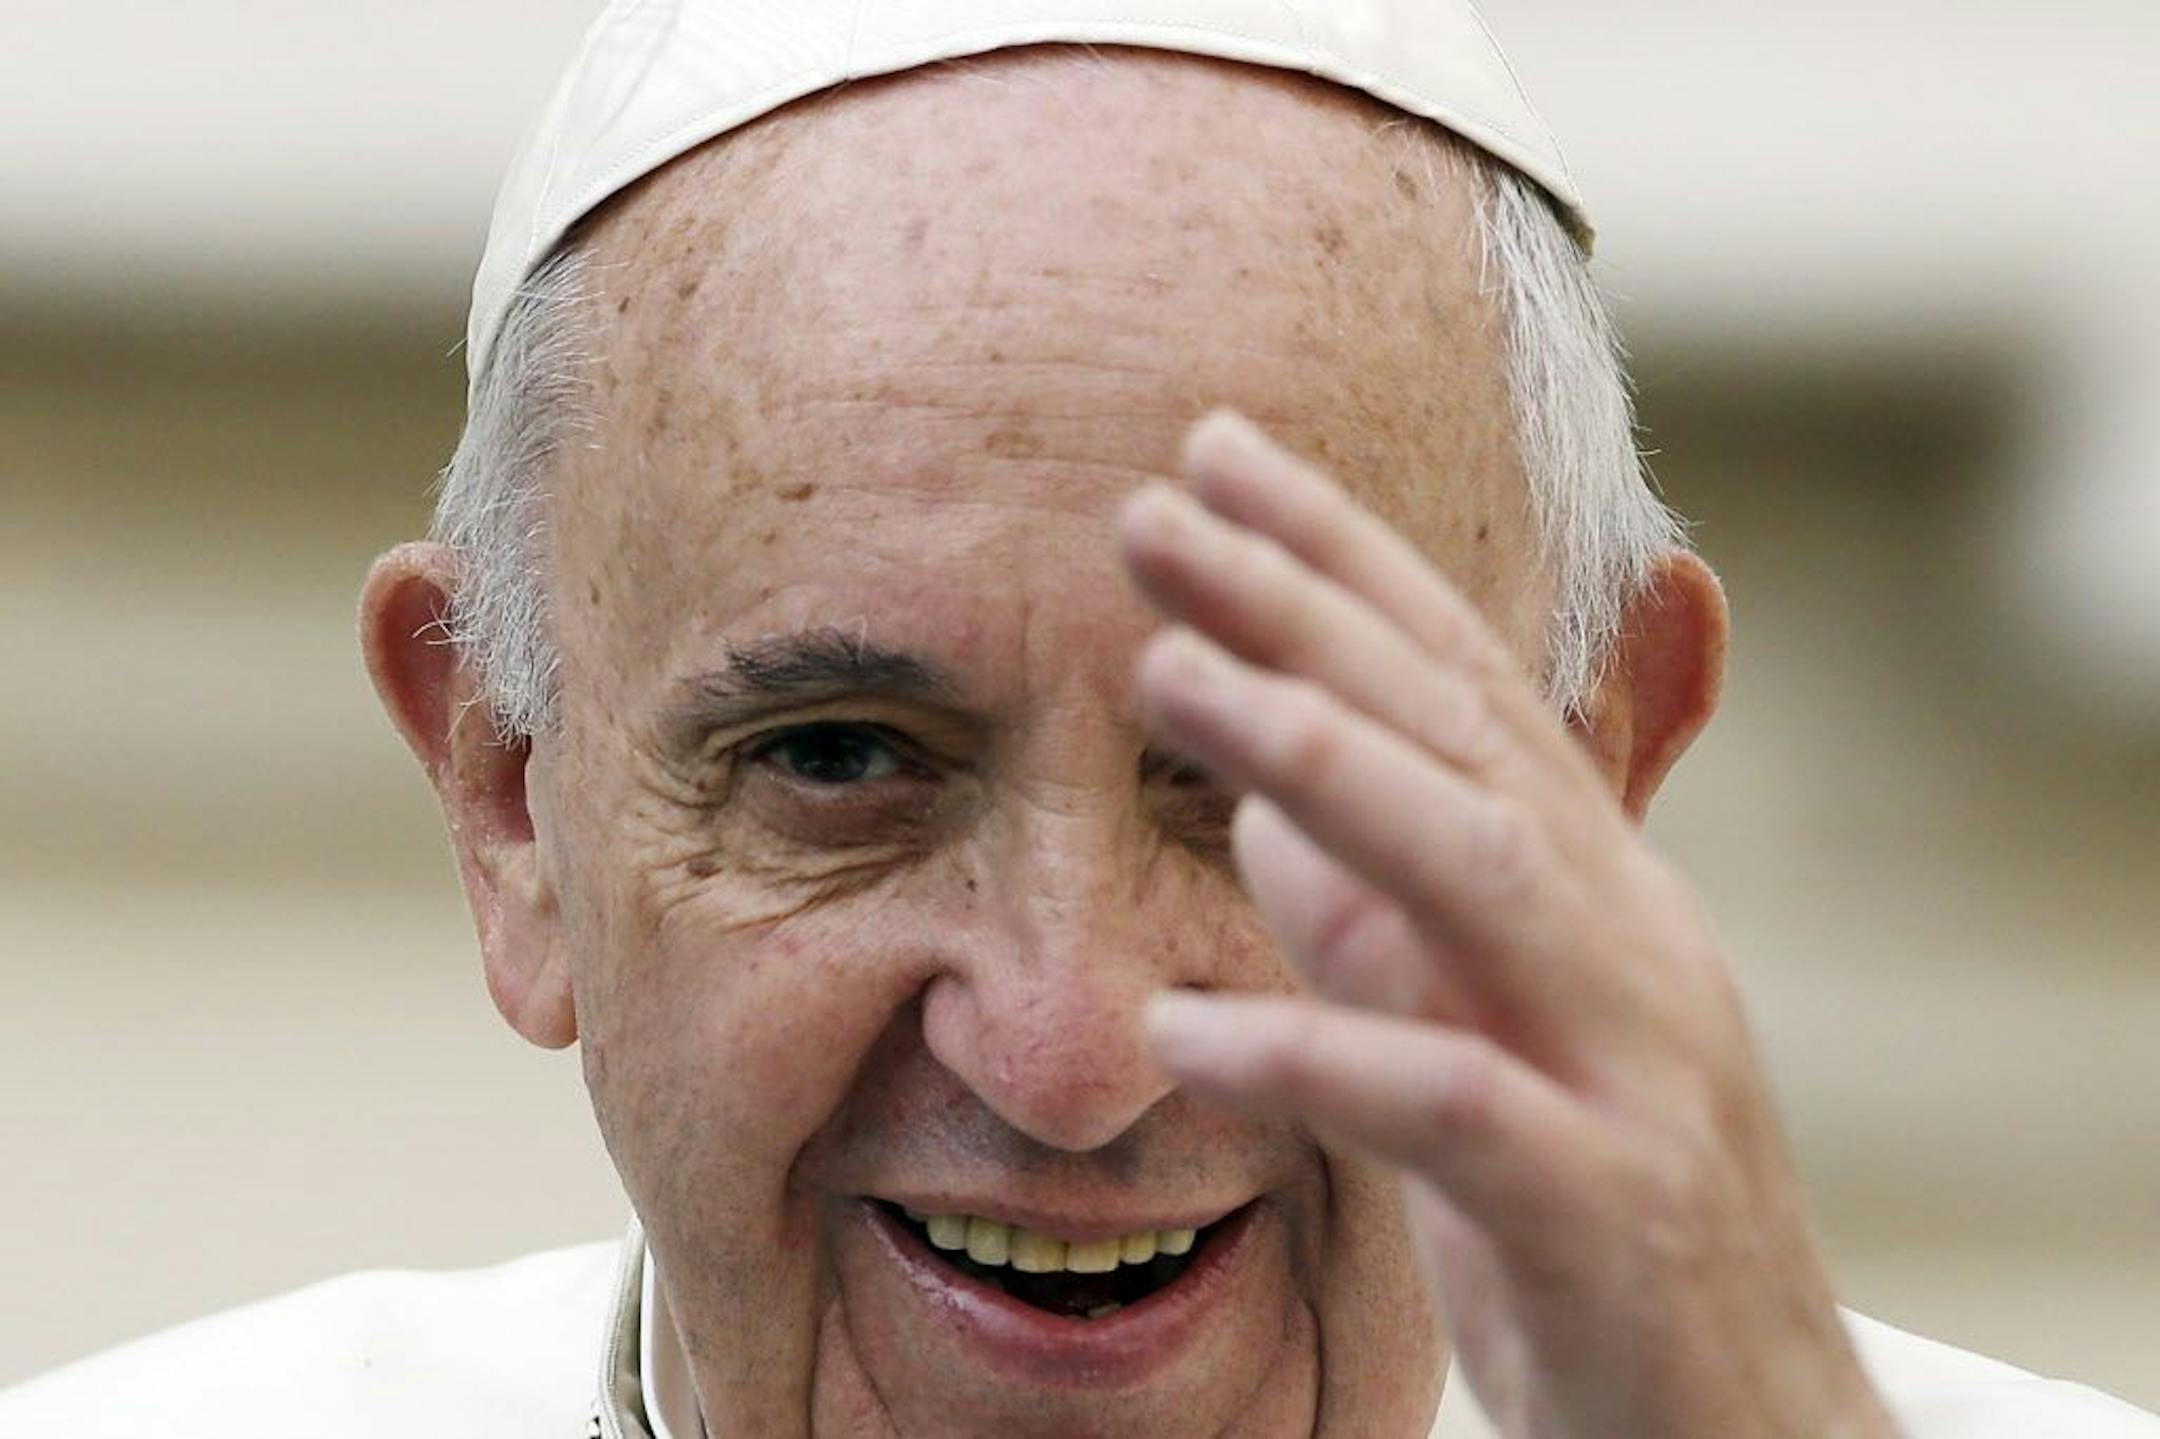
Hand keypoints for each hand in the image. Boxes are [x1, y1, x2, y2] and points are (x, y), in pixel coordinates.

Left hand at [1119, 412, 1897, 1438]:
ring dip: (1323, 757)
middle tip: (1152, 510)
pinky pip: (1452, 1108)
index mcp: (1583, 884)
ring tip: (1168, 675)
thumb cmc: (1582, 1215)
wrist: (1742, 1422)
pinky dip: (1314, 1053)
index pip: (1454, 682)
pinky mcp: (1607, 1207)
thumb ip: (1369, 923)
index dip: (1338, 557)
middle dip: (1305, 607)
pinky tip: (1178, 1031)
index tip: (1212, 454)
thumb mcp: (1459, 1036)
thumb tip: (1257, 809)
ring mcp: (1628, 1061)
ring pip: (1480, 867)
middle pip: (1458, 731)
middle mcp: (1623, 935)